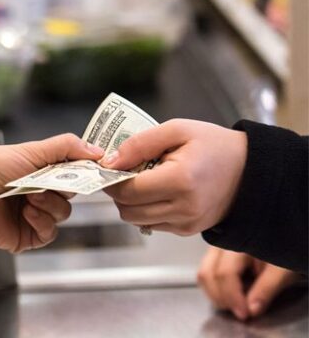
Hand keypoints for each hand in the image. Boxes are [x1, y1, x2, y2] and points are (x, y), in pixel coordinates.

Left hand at [0, 134, 103, 252]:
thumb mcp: (29, 150)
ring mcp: (32, 215)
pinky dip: (42, 221)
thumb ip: (65, 147)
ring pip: (63, 212)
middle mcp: (36, 192)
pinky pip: (49, 232)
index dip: (84, 169)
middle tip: (54, 180)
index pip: (71, 170)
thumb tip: (96, 149)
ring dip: (50, 203)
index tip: (97, 167)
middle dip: (65, 186)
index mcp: (37, 170)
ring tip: (31, 196)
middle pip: (71, 192)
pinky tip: (27, 212)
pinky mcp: (26, 236)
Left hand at [100, 119, 246, 234]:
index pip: (127, 190)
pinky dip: (146, 210)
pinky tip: (157, 191)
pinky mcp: (188, 230)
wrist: (251, 170)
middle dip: (118, 192)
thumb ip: (139, 144)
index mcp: (181, 181)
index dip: (111, 180)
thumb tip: (110, 161)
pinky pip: (152, 224)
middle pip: (127, 210)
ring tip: (143, 181)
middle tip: (124, 173)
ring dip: (130, 202)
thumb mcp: (177, 130)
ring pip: (136, 220)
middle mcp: (184, 207)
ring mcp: (186, 223)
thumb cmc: (215, 146)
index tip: (109, 167)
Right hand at [197, 247, 301, 319]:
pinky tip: (230, 295)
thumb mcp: (281, 272)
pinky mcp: (213, 255)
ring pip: (203, 274)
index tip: (244, 313)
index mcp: (239, 244)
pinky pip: (205, 273)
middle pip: (208, 274)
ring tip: (234, 304)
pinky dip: (214, 288)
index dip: (233, 297)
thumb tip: (251, 309)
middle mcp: (222, 244)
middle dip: (221, 298)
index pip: (225, 273)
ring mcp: (215, 249)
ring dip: (215, 295)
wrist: (280, 244)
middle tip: (240, 311)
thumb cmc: (281, 255)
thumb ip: (266, 289)